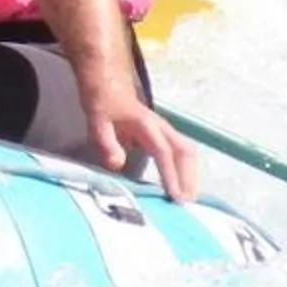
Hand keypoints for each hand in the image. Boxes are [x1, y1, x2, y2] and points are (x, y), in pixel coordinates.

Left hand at [85, 76, 199, 203]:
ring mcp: (164, 131)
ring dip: (190, 175)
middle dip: (188, 177)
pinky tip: (181, 187)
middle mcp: (160, 127)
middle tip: (185, 202)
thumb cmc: (103, 102)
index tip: (174, 195)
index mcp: (146, 124)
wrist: (108, 84)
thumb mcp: (96, 119)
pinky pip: (181, 154)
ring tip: (187, 198)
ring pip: (186, 152)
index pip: (163, 152)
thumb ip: (106, 141)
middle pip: (184, 152)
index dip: (170, 174)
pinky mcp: (163, 136)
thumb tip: (118, 165)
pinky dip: (185, 170)